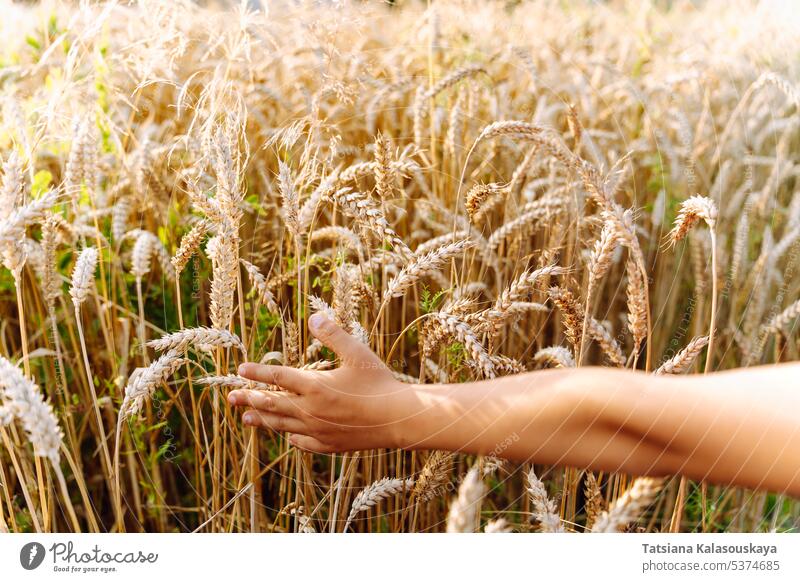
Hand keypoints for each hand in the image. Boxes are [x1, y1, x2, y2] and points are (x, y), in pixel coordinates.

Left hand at [229, 313, 409, 452]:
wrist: (398, 418)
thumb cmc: (379, 383)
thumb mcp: (357, 353)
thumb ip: (333, 335)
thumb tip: (313, 318)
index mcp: (315, 386)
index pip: (277, 377)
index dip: (257, 373)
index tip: (240, 370)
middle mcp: (310, 410)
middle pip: (271, 404)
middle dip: (249, 399)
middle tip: (231, 397)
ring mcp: (318, 430)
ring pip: (281, 425)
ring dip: (262, 419)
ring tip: (246, 418)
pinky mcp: (328, 445)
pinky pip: (301, 442)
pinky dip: (290, 436)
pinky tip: (286, 434)